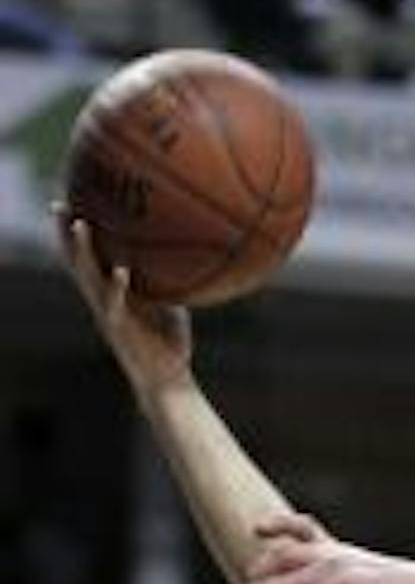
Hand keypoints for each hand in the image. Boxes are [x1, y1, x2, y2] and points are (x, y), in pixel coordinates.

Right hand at [55, 209, 191, 396]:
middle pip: (77, 261)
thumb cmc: (171, 343)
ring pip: (88, 278)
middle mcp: (103, 300)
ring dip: (83, 252)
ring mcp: (108, 315)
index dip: (77, 233)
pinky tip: (120, 271)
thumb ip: (170, 280)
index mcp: (111, 292)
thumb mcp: (171, 303)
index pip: (89, 257)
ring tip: (81, 224)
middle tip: (57, 204)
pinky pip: (114, 305)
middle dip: (65, 234)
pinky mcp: (119, 331)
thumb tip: (189, 250)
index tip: (72, 201)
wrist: (169, 382)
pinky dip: (116, 288)